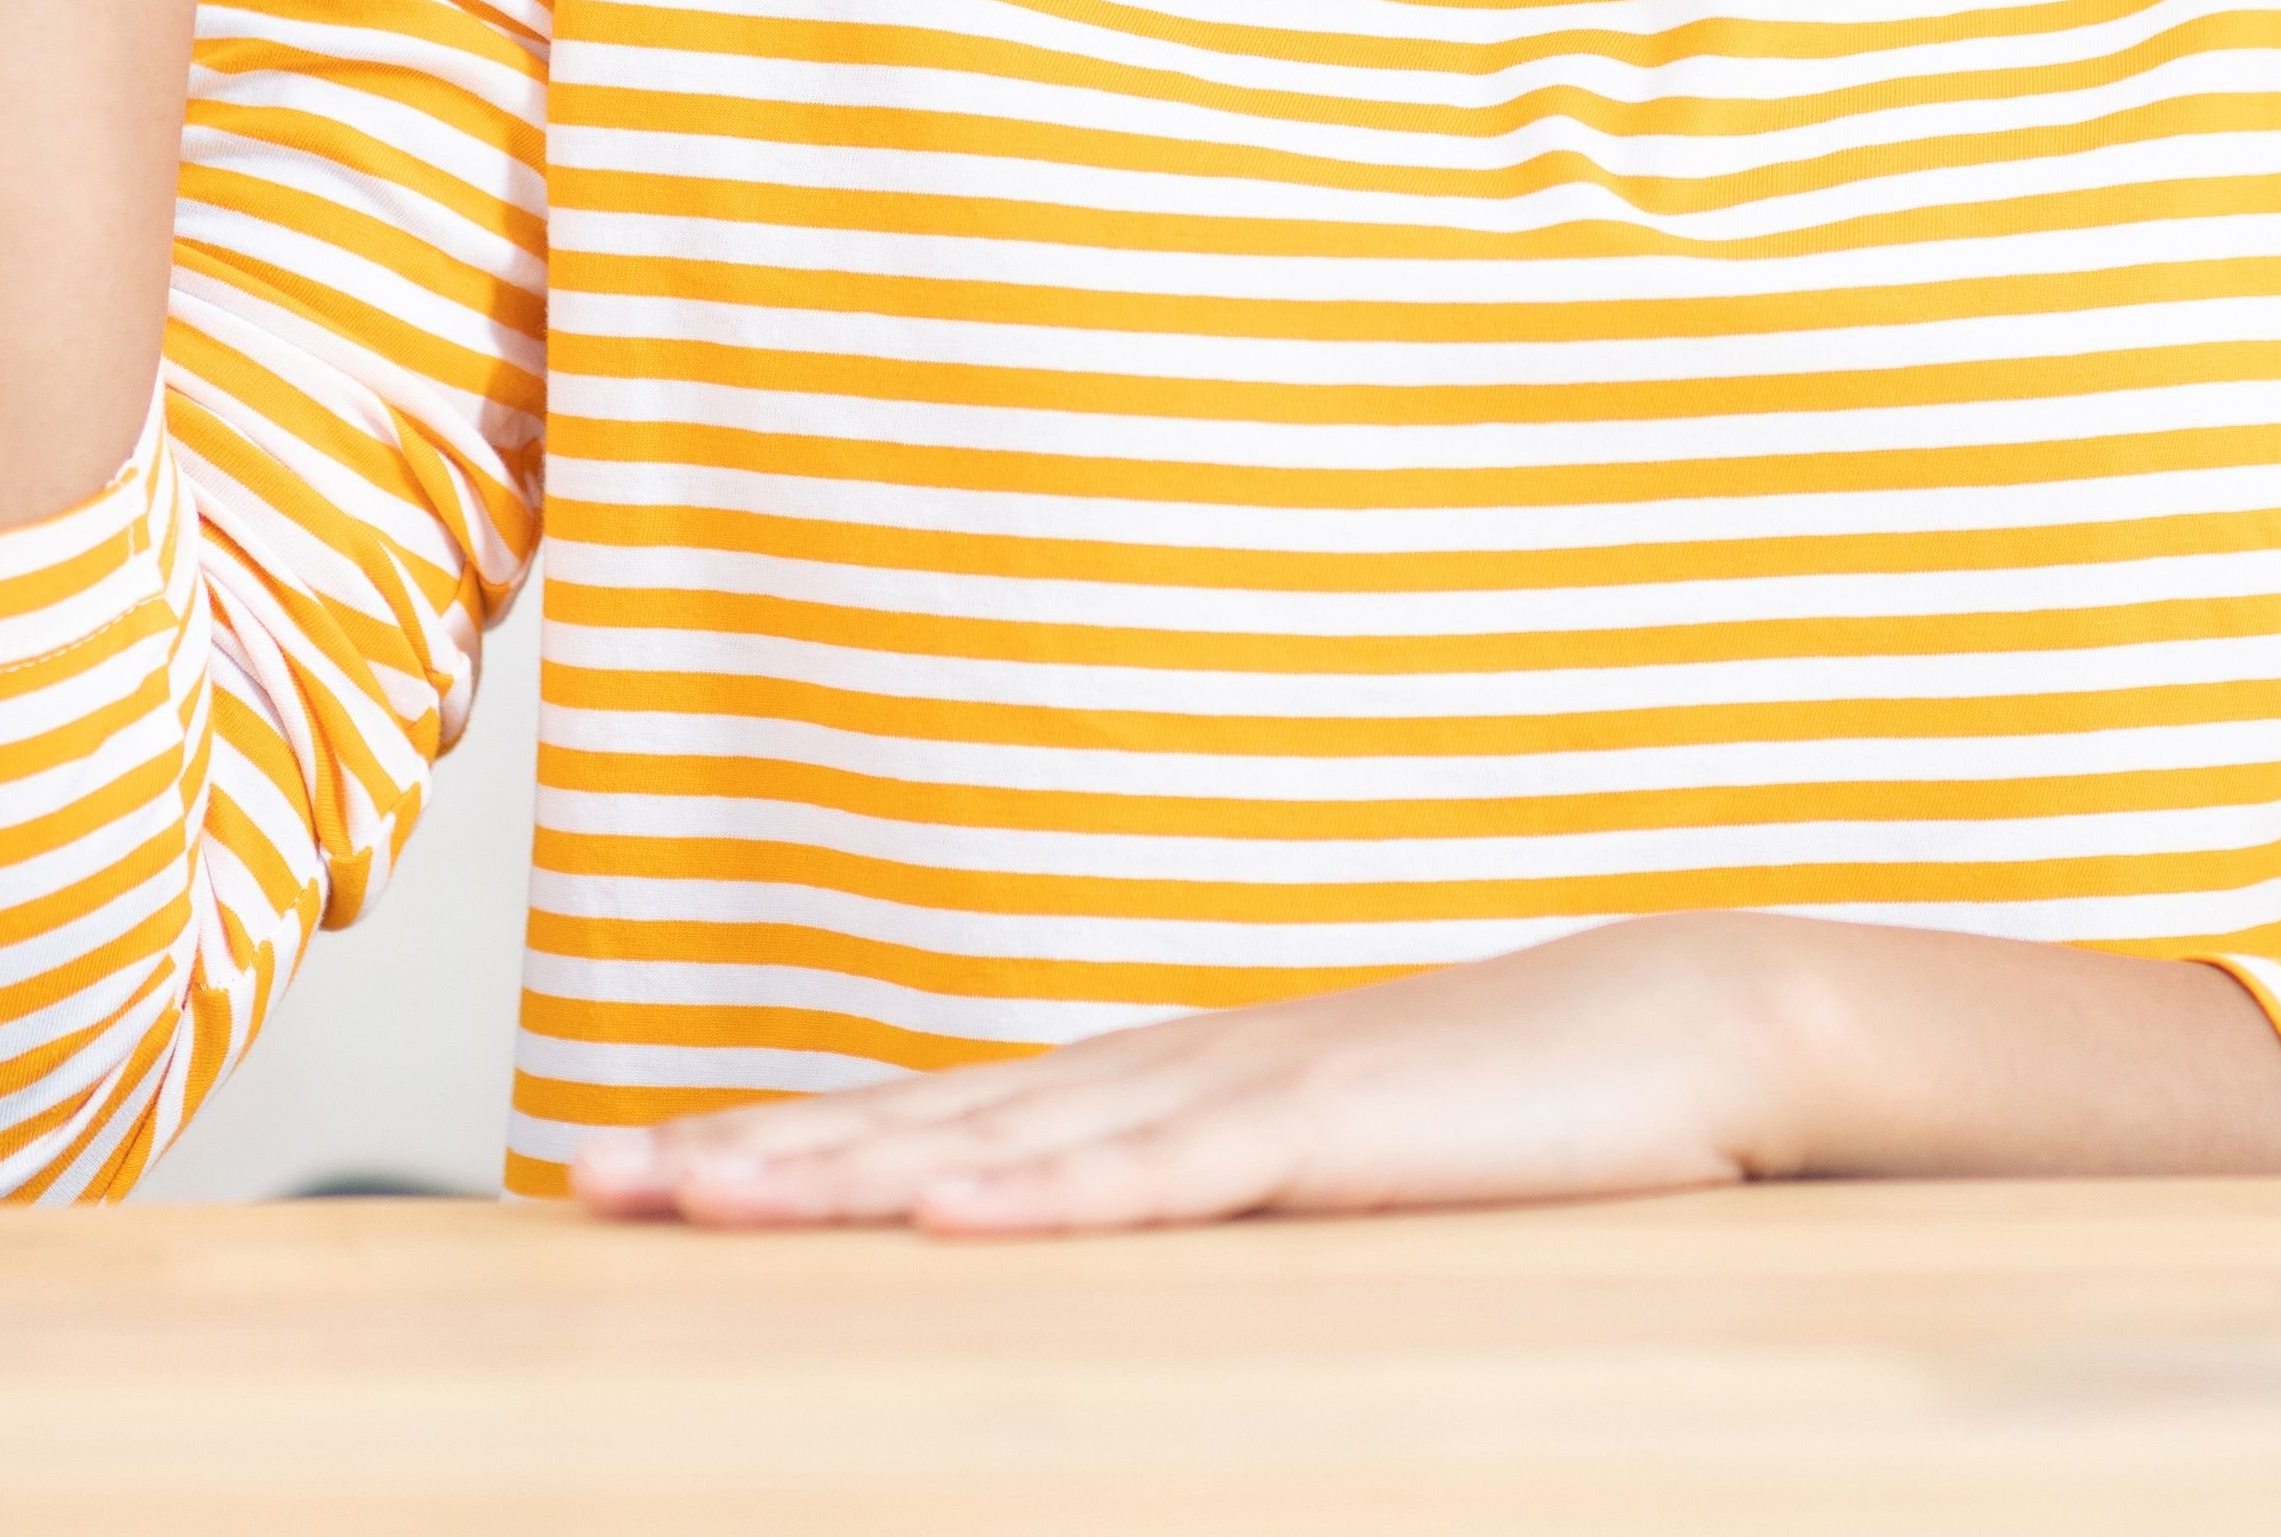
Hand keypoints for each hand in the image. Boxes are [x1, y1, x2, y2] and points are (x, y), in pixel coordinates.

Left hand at [570, 918, 1816, 1236]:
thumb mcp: (1326, 1171)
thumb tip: (1102, 1248)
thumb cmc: (1515, 1116)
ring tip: (702, 1201)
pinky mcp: (1322, 1132)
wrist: (1687, 1030)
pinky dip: (1046, 1195)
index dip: (783, 1143)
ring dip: (842, 1174)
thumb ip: (1213, 1199)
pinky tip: (943, 1215)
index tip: (641, 1170)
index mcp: (1162, 1089)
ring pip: (1002, 1143)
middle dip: (752, 1156)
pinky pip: (1160, 1176)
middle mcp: (1166, 1074)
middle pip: (920, 1119)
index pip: (934, 1117)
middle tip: (593, 1185)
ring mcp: (1237, 1094)